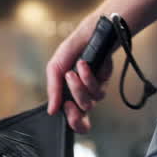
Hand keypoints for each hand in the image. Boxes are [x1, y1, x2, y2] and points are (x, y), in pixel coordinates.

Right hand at [45, 12, 114, 132]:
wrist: (89, 35)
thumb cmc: (71, 51)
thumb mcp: (55, 68)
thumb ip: (53, 90)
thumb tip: (51, 110)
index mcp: (67, 94)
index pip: (72, 118)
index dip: (71, 121)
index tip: (64, 109)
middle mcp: (82, 96)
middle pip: (82, 121)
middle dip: (75, 115)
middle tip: (68, 103)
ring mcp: (93, 91)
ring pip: (87, 104)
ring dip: (78, 88)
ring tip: (72, 72)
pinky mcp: (104, 84)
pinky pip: (97, 91)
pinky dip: (88, 78)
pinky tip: (83, 66)